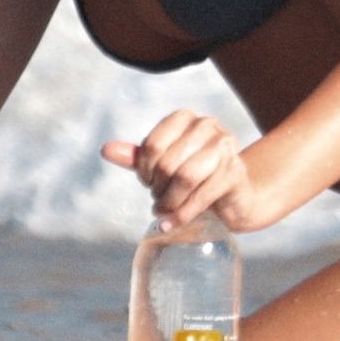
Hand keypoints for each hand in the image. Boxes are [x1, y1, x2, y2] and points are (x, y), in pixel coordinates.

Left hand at [102, 108, 268, 231]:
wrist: (234, 195)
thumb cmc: (195, 175)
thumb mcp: (163, 163)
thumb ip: (136, 157)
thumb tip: (105, 150)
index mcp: (185, 118)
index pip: (152, 145)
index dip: (144, 170)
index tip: (147, 183)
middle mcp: (207, 126)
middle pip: (167, 162)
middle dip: (157, 189)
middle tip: (157, 201)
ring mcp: (224, 147)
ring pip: (185, 177)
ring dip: (169, 202)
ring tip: (163, 212)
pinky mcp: (234, 172)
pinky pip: (201, 196)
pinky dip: (182, 214)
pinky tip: (171, 222)